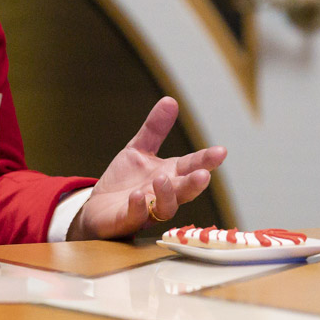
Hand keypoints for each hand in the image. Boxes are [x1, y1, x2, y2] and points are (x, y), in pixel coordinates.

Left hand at [67, 97, 226, 240]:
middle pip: (184, 190)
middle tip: (204, 174)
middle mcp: (163, 194)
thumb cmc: (125, 181)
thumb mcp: (138, 150)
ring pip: (165, 207)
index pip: (190, 167)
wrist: (98, 208)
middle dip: (194, 183)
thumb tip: (171, 100)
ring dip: (167, 194)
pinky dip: (138, 207)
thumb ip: (155, 129)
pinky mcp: (127, 220)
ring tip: (163, 178)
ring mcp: (147, 210)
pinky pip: (135, 216)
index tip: (221, 151)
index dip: (205, 160)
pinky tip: (137, 196)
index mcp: (169, 175)